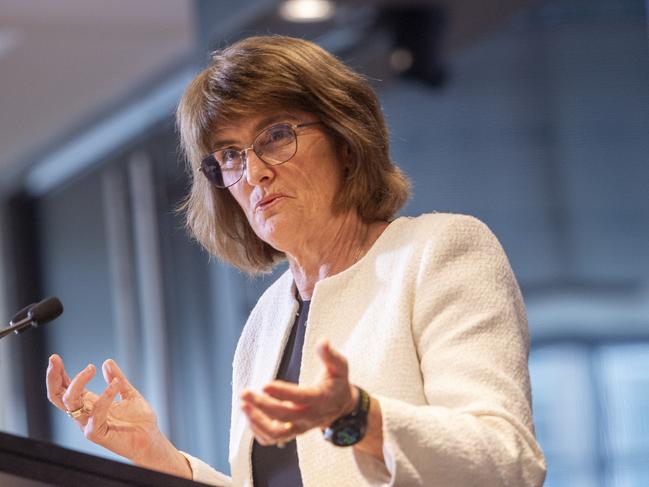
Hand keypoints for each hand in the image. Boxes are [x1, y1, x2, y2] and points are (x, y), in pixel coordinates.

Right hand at [45, 355, 189, 477]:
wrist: (150, 440)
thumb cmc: (139, 420)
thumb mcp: (128, 393)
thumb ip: (117, 379)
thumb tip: (107, 362)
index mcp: (89, 403)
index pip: (65, 388)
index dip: (58, 373)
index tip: (55, 357)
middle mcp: (84, 413)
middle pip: (58, 396)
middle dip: (53, 377)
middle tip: (55, 359)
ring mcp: (88, 424)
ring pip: (70, 402)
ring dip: (78, 382)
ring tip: (92, 367)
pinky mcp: (96, 433)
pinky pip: (95, 414)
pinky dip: (105, 397)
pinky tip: (115, 385)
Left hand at [240, 339, 356, 445]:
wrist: (341, 407)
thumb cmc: (337, 383)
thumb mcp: (339, 367)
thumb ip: (330, 355)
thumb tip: (322, 341)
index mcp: (321, 399)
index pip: (301, 398)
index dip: (283, 393)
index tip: (265, 385)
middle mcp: (309, 416)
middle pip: (284, 416)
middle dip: (262, 406)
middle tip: (245, 393)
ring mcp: (300, 427)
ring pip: (276, 433)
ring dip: (257, 421)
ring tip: (243, 405)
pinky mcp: (292, 432)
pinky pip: (272, 439)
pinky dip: (258, 430)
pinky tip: (249, 414)